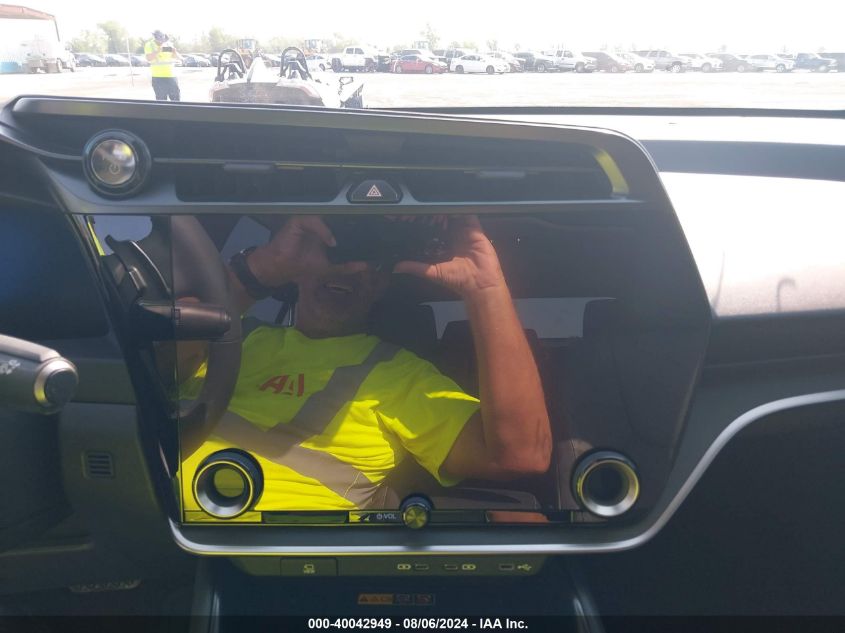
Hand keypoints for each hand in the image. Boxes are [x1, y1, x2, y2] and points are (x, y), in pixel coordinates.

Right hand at [246, 215, 367, 287]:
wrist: (281, 268)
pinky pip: (313, 220)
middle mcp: (319, 224)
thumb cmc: (301, 265)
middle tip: (365, 227)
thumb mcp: (329, 267)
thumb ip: (346, 265)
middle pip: (337, 216)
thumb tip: (365, 265)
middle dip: (351, 220)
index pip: (343, 223)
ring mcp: (308, 220)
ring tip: (348, 236)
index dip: (355, 225)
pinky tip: (330, 241)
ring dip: (339, 224)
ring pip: (327, 215)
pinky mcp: (298, 221)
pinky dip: (324, 230)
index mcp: (326, 232)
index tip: (369, 230)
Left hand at [393, 215, 504, 298]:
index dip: (426, 223)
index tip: (416, 217)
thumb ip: (416, 267)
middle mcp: (454, 238)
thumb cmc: (458, 280)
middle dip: (436, 214)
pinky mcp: (476, 230)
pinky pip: (469, 215)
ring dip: (448, 210)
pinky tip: (455, 205)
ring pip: (455, 215)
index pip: (433, 230)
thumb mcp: (432, 272)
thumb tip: (396, 268)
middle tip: (427, 208)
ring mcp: (465, 233)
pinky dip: (463, 209)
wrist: (480, 284)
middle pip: (444, 220)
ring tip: (438, 204)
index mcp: (444, 246)